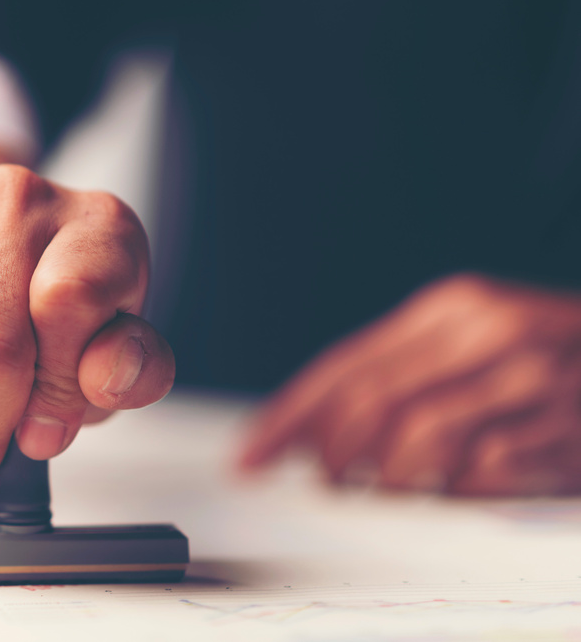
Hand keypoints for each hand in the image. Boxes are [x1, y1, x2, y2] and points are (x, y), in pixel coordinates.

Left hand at [239, 274, 580, 494]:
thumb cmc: (545, 359)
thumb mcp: (471, 344)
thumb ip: (397, 374)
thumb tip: (308, 427)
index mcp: (452, 307)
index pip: (345, 365)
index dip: (289, 416)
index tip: (250, 456)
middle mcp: (489, 334)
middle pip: (370, 404)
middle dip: (330, 455)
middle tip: (322, 481)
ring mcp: (531, 383)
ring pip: (417, 444)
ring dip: (387, 479)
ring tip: (384, 489)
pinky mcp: (566, 434)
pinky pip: (480, 477)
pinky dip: (452, 493)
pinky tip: (451, 489)